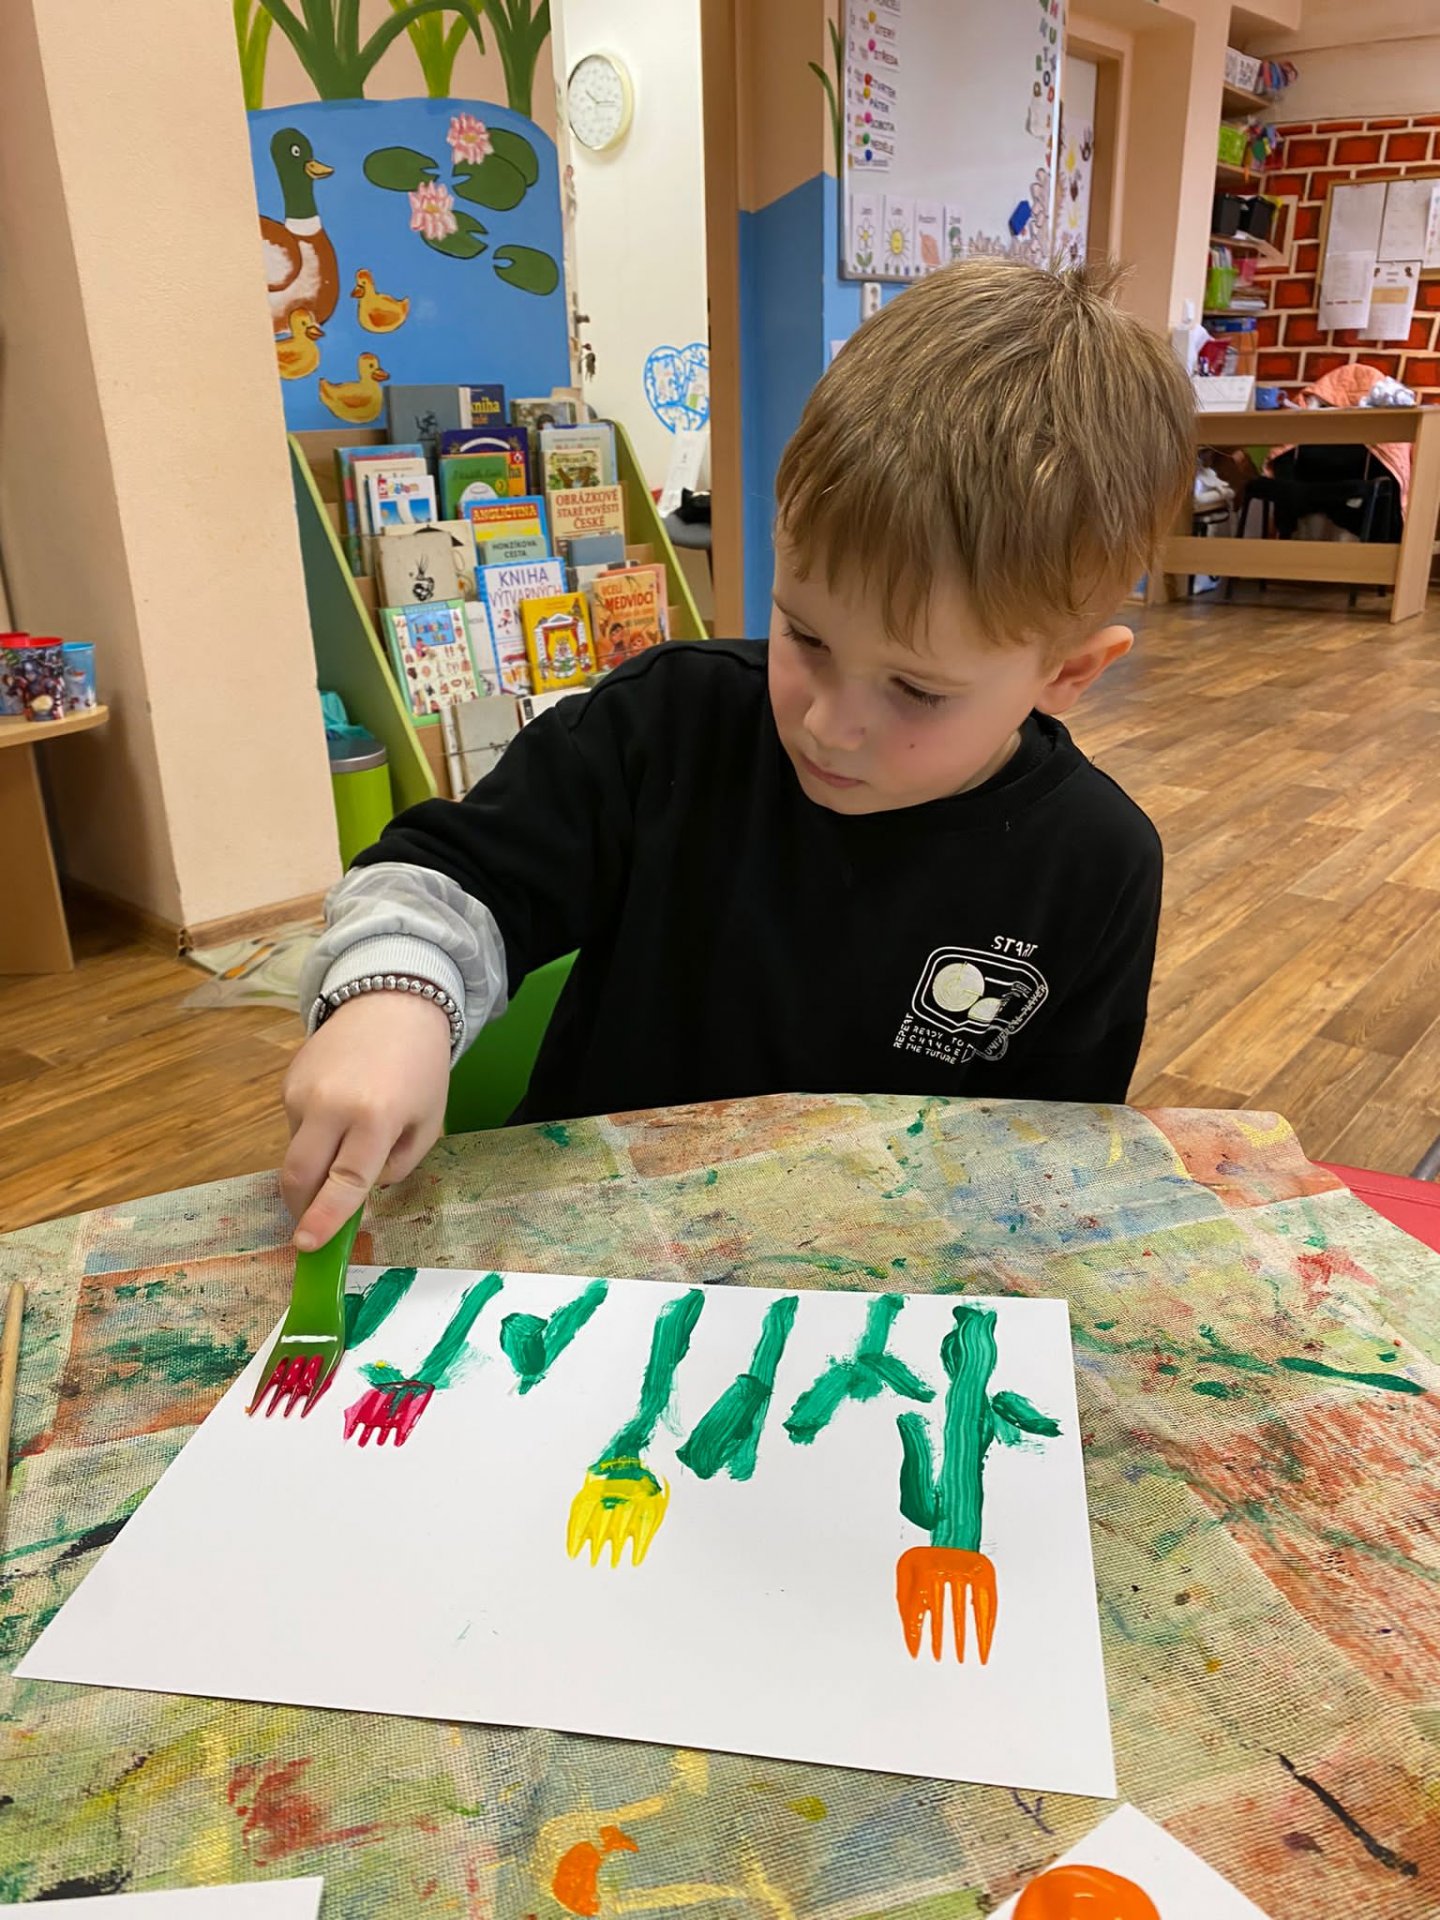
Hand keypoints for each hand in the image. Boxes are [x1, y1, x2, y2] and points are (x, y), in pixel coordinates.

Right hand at [281, 992, 453, 1250]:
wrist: (392, 1004)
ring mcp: (303, 1091)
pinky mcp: (287, 1081)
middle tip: (312, 1225)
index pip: (343, 1182)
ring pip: (295, 1152)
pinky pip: (294, 1126)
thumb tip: (359, 1194)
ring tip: (346, 1143)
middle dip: (301, 1208)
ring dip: (313, 1167)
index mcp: (376, 1118)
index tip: (306, 1247)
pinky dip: (312, 1136)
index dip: (323, 1220)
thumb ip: (397, 1166)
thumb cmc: (420, 1068)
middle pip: (300, 1175)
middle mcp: (332, 1105)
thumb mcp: (427, 1123)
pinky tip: (337, 1115)